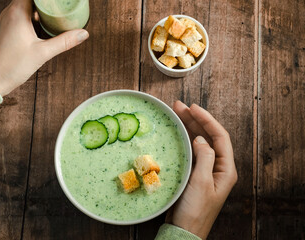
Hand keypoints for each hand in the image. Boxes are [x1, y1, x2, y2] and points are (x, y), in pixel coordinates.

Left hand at [0, 0, 88, 95]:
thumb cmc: (12, 66)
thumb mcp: (43, 53)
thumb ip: (64, 42)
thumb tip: (82, 34)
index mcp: (17, 13)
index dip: (49, 0)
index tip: (60, 2)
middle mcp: (9, 13)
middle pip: (31, 0)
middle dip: (47, 4)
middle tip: (61, 8)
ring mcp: (6, 21)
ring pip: (25, 7)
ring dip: (39, 10)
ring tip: (55, 16)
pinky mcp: (6, 29)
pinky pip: (20, 16)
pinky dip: (32, 17)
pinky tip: (42, 26)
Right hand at [167, 101, 237, 238]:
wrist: (184, 230)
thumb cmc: (195, 210)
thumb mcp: (201, 182)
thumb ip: (204, 157)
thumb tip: (200, 138)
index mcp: (225, 169)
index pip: (219, 137)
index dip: (207, 120)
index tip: (193, 108)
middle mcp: (217, 167)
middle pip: (208, 137)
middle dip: (195, 120)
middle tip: (180, 106)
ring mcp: (205, 170)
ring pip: (199, 142)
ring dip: (189, 127)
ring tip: (176, 113)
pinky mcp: (194, 174)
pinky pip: (191, 151)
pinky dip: (184, 139)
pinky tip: (177, 132)